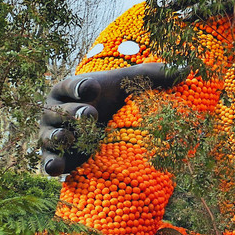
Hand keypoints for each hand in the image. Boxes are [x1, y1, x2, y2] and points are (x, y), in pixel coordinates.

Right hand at [39, 61, 183, 175]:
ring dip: (60, 136)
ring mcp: (52, 134)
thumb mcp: (131, 86)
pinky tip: (58, 168)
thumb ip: (155, 75)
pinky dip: (51, 164)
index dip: (81, 86)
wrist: (100, 130)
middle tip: (92, 114)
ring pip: (51, 135)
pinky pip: (47, 161)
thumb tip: (187, 67)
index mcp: (70, 88)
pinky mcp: (55, 157)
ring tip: (72, 137)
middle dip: (74, 112)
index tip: (94, 87)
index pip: (72, 85)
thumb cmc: (114, 100)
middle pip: (60, 111)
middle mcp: (55, 110)